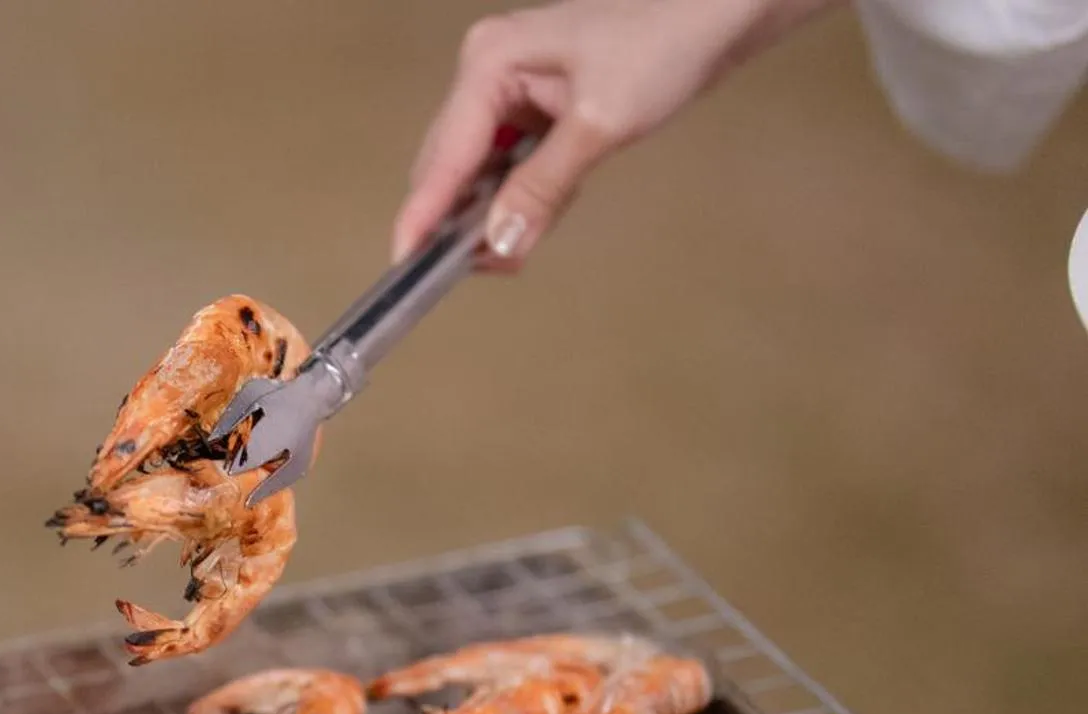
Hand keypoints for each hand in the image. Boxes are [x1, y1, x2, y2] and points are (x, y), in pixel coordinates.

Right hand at [391, 0, 843, 268]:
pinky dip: (517, 197)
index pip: (445, 154)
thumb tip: (498, 246)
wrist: (724, 9)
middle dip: (457, 219)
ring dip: (488, 214)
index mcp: (489, 64)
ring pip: (480, 167)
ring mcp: (512, 87)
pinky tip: (530, 224)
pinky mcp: (540, 102)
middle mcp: (488, 72)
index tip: (403, 264)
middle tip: (468, 272)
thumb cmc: (665, 46)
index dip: (423, 213)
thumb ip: (543, 188)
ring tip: (505, 257)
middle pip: (451, 162)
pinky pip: (511, 162)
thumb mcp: (600, 124)